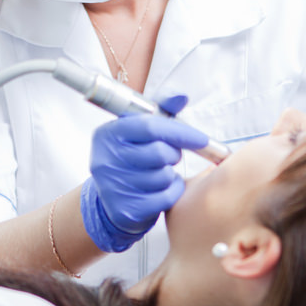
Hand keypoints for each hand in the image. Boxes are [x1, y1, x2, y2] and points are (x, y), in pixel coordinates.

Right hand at [81, 108, 208, 252]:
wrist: (111, 200)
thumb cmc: (131, 157)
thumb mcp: (139, 131)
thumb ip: (162, 111)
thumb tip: (181, 96)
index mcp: (108, 134)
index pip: (149, 126)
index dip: (179, 132)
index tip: (200, 139)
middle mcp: (105, 159)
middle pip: (159, 152)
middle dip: (173, 154)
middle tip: (169, 156)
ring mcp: (113, 186)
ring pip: (163, 176)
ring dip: (170, 175)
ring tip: (160, 173)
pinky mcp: (125, 210)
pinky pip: (165, 198)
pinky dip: (171, 192)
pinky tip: (162, 189)